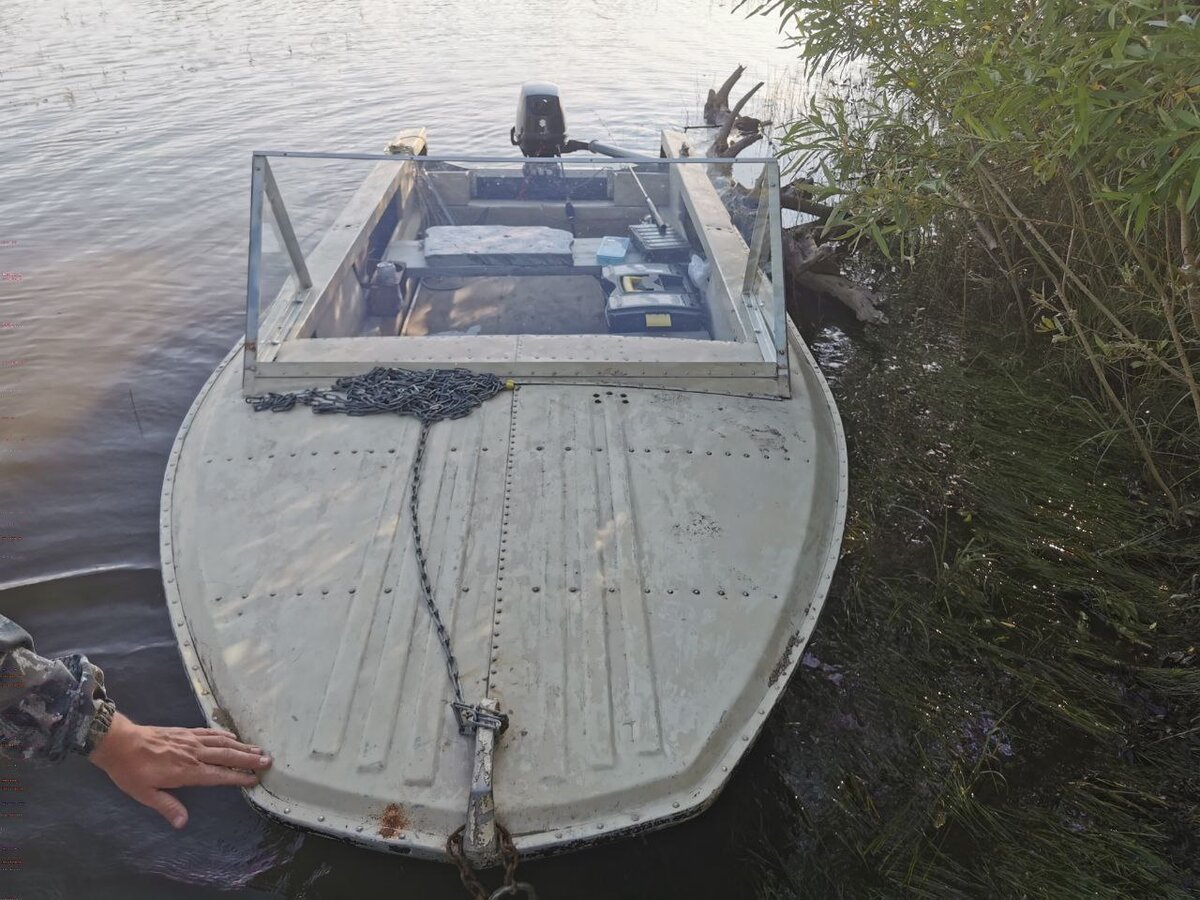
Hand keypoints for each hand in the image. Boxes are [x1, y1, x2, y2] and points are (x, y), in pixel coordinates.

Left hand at [88, 712, 271, 828]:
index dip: (237, 777)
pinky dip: (224, 735)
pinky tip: (232, 736)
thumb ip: (167, 806)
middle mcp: (194, 754)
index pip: (218, 775)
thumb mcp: (145, 794)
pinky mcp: (185, 732)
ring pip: (222, 743)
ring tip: (258, 749)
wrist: (119, 742)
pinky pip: (210, 733)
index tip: (254, 779)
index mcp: (187, 771)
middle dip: (248, 760)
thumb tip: (183, 823)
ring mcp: (191, 741)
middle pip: (227, 756)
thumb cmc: (131, 771)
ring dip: (242, 747)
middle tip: (268, 761)